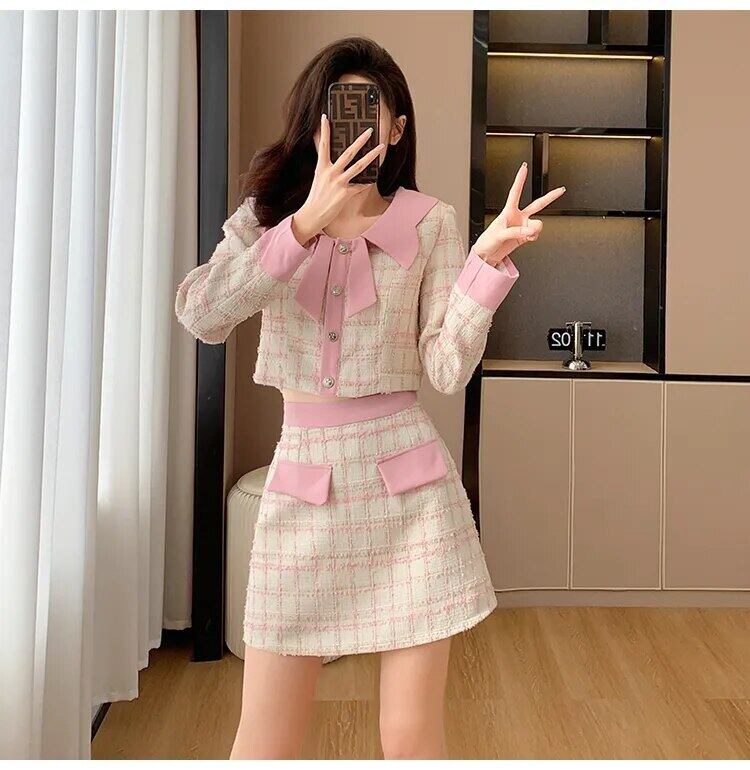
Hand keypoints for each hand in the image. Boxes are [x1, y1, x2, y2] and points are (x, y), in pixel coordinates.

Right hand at [291, 113, 384, 244]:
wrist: (312, 215)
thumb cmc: (316, 195)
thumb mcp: (317, 176)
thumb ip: (323, 162)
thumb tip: (321, 151)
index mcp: (321, 167)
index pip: (323, 145)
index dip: (323, 130)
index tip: (325, 117)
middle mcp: (330, 173)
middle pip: (348, 153)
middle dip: (360, 140)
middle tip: (370, 130)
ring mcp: (338, 183)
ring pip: (359, 166)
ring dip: (371, 155)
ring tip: (381, 147)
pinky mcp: (345, 195)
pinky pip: (360, 186)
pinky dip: (366, 182)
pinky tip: (373, 178)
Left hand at [473, 162, 565, 266]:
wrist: (487, 255)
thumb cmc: (488, 241)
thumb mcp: (499, 234)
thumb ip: (516, 232)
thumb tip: (530, 230)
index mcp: (508, 211)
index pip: (515, 192)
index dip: (520, 179)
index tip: (524, 167)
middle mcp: (518, 216)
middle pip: (538, 204)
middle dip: (550, 197)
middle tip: (561, 190)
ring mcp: (523, 226)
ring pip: (538, 224)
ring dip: (535, 230)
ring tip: (526, 234)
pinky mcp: (525, 236)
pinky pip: (536, 234)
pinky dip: (533, 237)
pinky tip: (526, 238)